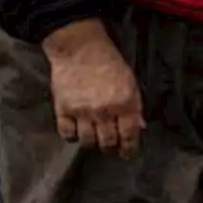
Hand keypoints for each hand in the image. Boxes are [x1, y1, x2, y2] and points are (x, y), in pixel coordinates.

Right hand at [43, 19, 144, 158]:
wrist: (80, 48)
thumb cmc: (109, 62)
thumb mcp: (130, 82)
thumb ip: (134, 106)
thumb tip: (139, 127)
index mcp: (125, 103)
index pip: (129, 135)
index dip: (129, 149)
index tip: (127, 153)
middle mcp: (104, 111)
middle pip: (107, 142)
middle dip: (110, 147)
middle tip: (110, 146)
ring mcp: (82, 112)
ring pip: (87, 141)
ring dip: (92, 143)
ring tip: (94, 138)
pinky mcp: (63, 109)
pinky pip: (67, 133)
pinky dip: (72, 136)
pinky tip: (76, 131)